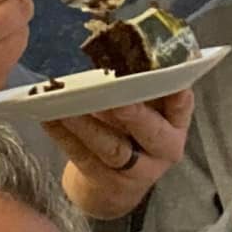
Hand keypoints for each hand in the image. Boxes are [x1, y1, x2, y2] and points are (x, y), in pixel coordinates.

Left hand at [47, 90, 194, 220]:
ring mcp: (136, 171)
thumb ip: (141, 86)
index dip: (178, 96)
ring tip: (67, 105)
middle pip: (151, 132)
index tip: (168, 80)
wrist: (116, 183)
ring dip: (88, 124)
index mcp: (176, 125)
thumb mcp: (146, 110)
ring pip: (113, 148)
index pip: (182, 107)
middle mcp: (163, 149)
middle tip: (116, 98)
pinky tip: (49, 119)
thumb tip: (119, 48)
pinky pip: (83, 157)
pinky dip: (64, 136)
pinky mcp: (106, 181)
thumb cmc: (131, 131)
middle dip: (134, 114)